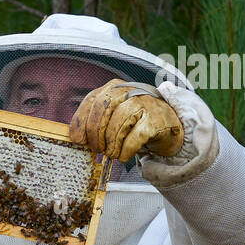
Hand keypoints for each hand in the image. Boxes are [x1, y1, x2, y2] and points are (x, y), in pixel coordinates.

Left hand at [69, 79, 183, 162]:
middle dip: (96, 133)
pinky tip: (123, 156)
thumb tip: (77, 137)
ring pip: (118, 123)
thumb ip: (96, 120)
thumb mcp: (113, 116)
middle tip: (97, 149)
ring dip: (111, 144)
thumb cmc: (135, 121)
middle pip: (103, 109)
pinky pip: (135, 137)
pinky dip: (126, 150)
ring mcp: (144, 103)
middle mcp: (128, 91)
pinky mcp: (155, 119)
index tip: (78, 140)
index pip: (92, 100)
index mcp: (114, 88)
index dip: (81, 121)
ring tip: (111, 154)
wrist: (167, 125)